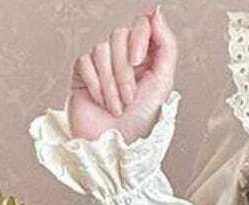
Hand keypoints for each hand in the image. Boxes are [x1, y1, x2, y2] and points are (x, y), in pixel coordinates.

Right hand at [68, 6, 177, 143]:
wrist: (113, 146)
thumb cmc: (140, 122)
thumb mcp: (162, 84)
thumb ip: (166, 46)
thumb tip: (156, 12)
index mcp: (146, 58)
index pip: (141, 24)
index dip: (139, 36)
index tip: (138, 59)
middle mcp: (124, 56)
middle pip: (119, 35)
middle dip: (124, 72)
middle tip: (129, 99)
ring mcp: (101, 62)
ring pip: (102, 49)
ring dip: (111, 84)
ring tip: (117, 108)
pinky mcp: (82, 71)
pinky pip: (85, 61)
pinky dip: (96, 85)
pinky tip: (101, 102)